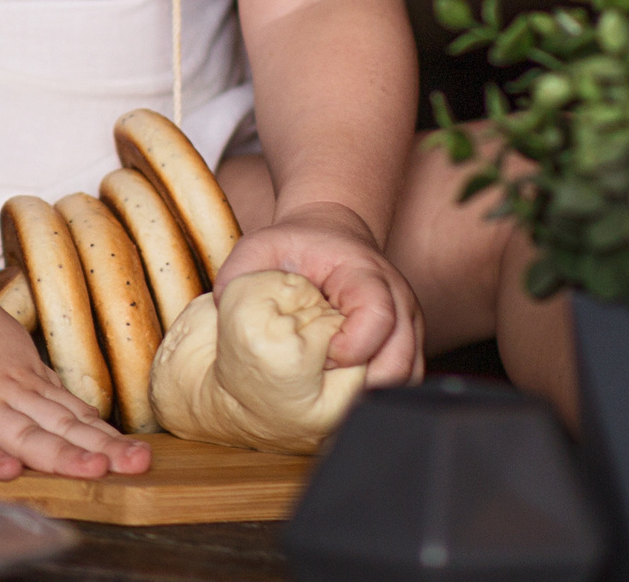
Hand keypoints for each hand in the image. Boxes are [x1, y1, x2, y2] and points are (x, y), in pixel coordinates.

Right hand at [0, 275, 152, 481]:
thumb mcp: (6, 347)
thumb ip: (34, 384)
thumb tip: (74, 411)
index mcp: (24, 378)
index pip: (72, 414)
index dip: (105, 437)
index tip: (140, 455)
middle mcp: (6, 391)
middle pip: (58, 425)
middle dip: (99, 448)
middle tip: (138, 464)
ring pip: (22, 432)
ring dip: (59, 454)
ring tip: (94, 472)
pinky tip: (7, 471)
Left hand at [212, 202, 423, 386]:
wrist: (330, 236)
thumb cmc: (297, 246)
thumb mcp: (260, 247)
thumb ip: (240, 276)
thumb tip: (220, 313)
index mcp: (365, 273)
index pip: (379, 315)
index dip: (353, 345)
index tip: (324, 354)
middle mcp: (397, 299)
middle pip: (400, 358)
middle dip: (361, 382)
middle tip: (325, 383)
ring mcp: (407, 324)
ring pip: (408, 375)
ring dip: (371, 392)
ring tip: (334, 391)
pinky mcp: (405, 344)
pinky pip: (405, 380)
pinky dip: (378, 392)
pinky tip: (347, 391)